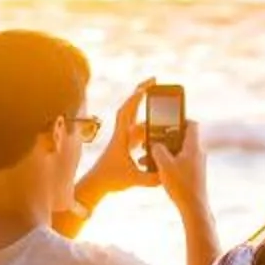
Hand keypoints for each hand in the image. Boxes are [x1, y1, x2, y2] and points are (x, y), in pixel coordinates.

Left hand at [79, 87, 155, 201]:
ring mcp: (124, 137)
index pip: (127, 112)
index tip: (147, 87)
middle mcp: (123, 133)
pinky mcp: (126, 143)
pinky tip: (159, 126)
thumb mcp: (134, 180)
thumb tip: (167, 174)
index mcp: (122, 137)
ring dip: (146, 108)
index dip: (136, 99)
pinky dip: (149, 125)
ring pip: (136, 118)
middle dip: (142, 92)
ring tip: (161, 99)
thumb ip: (152, 178)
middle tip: (155, 80)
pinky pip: (139, 129)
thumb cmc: (111, 179)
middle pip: (131, 107)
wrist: (97, 184)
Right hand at [156, 121, 210, 220]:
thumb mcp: (164, 164)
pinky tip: (153, 169)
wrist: (194, 208)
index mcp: (193, 147)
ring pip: (178, 151)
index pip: (192, 124)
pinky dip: (167, 162)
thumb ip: (158, 150)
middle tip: (151, 139)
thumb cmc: (181, 185)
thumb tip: (156, 144)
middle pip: (182, 137)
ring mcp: (196, 164)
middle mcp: (197, 153)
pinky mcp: (192, 174)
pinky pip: (178, 162)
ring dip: (163, 152)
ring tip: (146, 157)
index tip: (166, 119)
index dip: (180, 119)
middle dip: (165, 138)